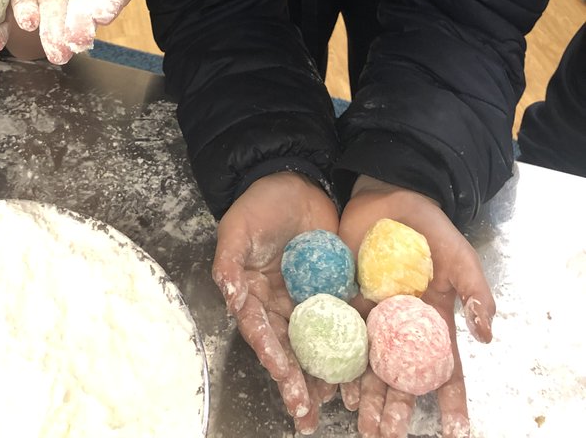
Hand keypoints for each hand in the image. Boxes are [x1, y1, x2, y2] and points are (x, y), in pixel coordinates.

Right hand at [212, 173, 341, 434]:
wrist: (294, 179)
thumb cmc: (259, 203)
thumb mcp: (237, 229)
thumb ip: (229, 262)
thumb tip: (230, 295)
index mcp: (254, 295)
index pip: (262, 332)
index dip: (272, 357)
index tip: (285, 379)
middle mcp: (281, 305)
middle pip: (289, 349)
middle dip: (298, 383)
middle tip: (308, 413)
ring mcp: (309, 300)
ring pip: (318, 344)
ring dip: (325, 374)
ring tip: (339, 402)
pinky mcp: (335, 290)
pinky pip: (345, 320)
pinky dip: (353, 345)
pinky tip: (364, 368)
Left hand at [338, 178, 494, 437]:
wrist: (389, 194)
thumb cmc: (430, 225)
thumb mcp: (459, 254)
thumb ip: (474, 291)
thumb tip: (488, 334)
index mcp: (433, 320)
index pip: (445, 369)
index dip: (450, 402)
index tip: (454, 433)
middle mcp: (402, 325)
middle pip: (401, 376)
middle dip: (396, 409)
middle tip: (387, 436)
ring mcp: (373, 315)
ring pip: (370, 364)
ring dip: (366, 396)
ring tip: (362, 424)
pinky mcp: (345, 299)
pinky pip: (339, 335)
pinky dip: (336, 362)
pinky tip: (331, 385)